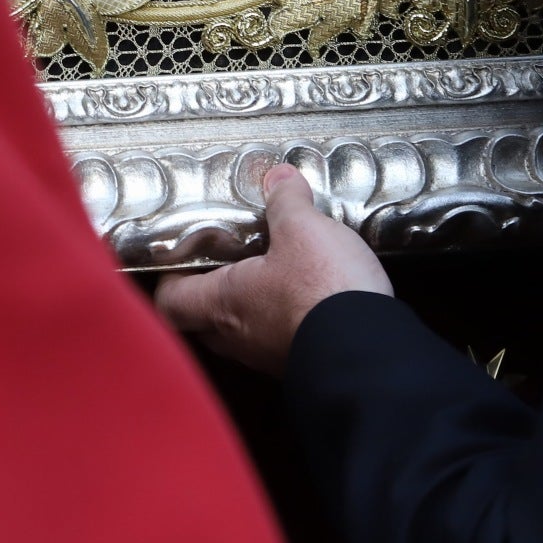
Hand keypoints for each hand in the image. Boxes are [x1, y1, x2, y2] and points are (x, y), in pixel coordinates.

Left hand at [154, 164, 393, 375]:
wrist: (372, 354)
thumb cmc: (325, 295)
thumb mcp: (303, 229)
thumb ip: (286, 202)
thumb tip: (280, 180)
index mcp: (223, 302)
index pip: (170, 301)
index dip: (170, 278)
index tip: (181, 255)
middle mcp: (240, 337)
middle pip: (203, 322)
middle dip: (209, 292)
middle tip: (225, 262)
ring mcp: (270, 356)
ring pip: (243, 334)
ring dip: (251, 306)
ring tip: (273, 273)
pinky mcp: (303, 362)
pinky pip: (281, 341)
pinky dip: (286, 319)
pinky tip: (310, 296)